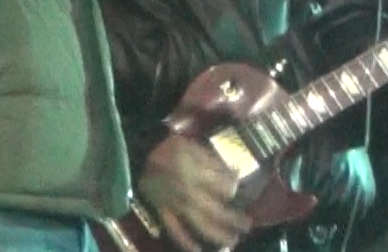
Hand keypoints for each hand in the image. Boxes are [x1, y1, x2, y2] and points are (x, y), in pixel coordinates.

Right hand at [139, 135, 250, 251]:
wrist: (139, 152)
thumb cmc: (169, 146)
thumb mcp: (195, 147)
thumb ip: (214, 163)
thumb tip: (235, 173)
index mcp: (198, 175)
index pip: (225, 188)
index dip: (234, 186)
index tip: (238, 182)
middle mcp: (190, 194)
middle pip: (218, 212)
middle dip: (234, 219)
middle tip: (248, 224)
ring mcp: (176, 206)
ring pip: (201, 225)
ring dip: (218, 235)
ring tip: (233, 240)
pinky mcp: (164, 212)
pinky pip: (175, 231)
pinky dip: (186, 243)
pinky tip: (198, 250)